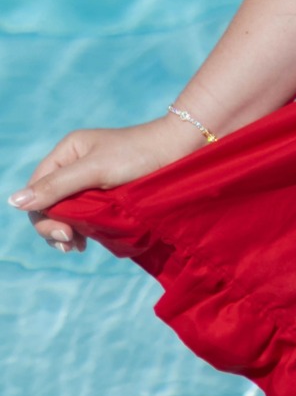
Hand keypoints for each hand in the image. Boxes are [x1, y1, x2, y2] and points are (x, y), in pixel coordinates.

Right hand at [8, 113, 207, 253]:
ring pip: (66, 210)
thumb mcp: (94, 171)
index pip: (38, 188)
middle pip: (49, 202)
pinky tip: (86, 240)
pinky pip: (84, 213)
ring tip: (77, 246)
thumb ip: (57, 187)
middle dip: (54, 226)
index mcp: (67, 152)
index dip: (43, 215)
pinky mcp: (107, 192)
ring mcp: (90, 179)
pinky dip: (82, 228)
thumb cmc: (138, 156)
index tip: (64, 234)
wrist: (180, 149)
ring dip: (67, 230)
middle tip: (70, 245)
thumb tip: (13, 203)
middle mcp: (75, 164)